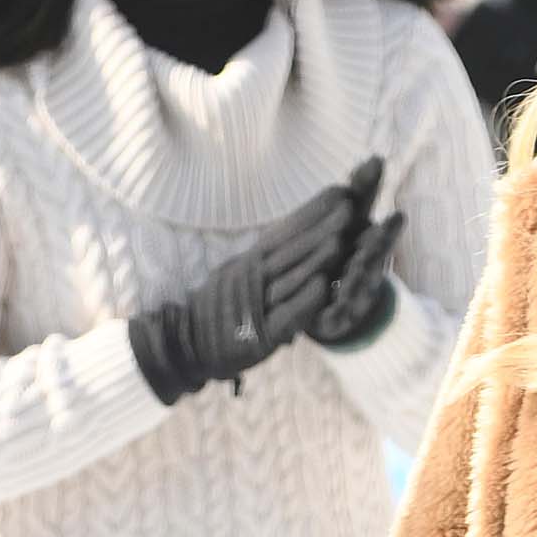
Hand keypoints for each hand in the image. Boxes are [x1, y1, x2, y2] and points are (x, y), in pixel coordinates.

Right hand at [134, 160, 382, 400]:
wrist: (186, 345)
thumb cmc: (219, 310)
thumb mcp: (238, 276)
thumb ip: (264, 260)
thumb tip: (294, 236)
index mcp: (250, 262)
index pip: (284, 232)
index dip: (310, 212)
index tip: (338, 192)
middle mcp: (252, 277)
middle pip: (290, 248)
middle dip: (320, 226)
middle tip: (349, 206)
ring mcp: (256, 304)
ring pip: (289, 277)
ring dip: (314, 258)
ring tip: (340, 239)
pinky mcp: (261, 335)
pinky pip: (284, 314)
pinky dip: (303, 300)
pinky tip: (323, 286)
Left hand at [310, 204, 405, 346]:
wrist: (328, 310)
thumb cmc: (343, 257)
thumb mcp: (350, 224)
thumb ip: (362, 194)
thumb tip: (376, 157)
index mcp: (368, 252)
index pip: (380, 238)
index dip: (388, 230)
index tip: (398, 216)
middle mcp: (366, 277)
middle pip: (373, 262)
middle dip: (377, 248)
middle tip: (379, 232)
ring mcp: (353, 302)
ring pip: (357, 288)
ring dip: (359, 276)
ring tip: (357, 264)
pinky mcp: (334, 321)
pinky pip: (334, 315)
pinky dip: (335, 307)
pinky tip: (329, 294)